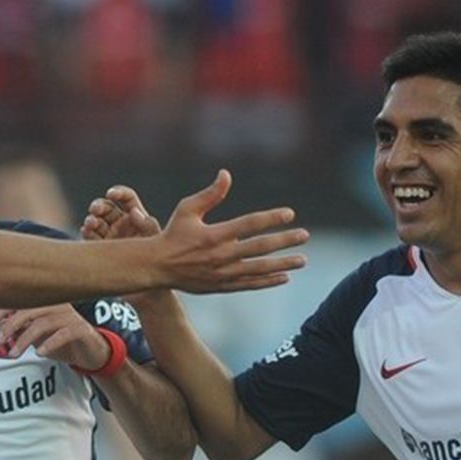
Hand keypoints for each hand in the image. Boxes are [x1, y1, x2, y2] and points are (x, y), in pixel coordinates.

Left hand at [0, 305, 109, 371]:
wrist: (91, 351)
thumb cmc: (62, 340)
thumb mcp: (37, 335)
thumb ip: (21, 329)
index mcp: (46, 301)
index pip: (21, 299)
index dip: (3, 309)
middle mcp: (57, 304)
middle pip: (29, 308)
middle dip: (10, 324)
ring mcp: (70, 316)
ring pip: (43, 323)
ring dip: (25, 339)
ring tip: (14, 353)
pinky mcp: (81, 330)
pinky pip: (64, 333)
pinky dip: (50, 343)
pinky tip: (40, 353)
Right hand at [84, 185, 165, 305]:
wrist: (149, 294)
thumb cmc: (159, 266)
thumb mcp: (156, 243)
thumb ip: (147, 226)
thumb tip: (134, 212)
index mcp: (138, 218)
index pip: (126, 199)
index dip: (118, 193)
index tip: (111, 194)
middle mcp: (122, 225)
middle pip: (107, 208)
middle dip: (99, 206)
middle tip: (95, 209)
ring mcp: (110, 237)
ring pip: (96, 222)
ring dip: (91, 219)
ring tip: (90, 223)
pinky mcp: (100, 250)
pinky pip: (90, 238)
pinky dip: (87, 233)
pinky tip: (85, 231)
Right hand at [150, 170, 307, 293]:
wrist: (156, 267)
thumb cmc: (172, 234)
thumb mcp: (187, 209)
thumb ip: (210, 194)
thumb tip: (226, 174)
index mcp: (214, 234)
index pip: (249, 224)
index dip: (271, 218)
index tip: (289, 213)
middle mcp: (221, 255)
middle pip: (260, 247)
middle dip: (285, 241)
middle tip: (304, 236)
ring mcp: (222, 273)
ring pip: (259, 269)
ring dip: (283, 264)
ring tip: (301, 260)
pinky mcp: (221, 285)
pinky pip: (250, 284)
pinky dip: (268, 281)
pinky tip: (284, 277)